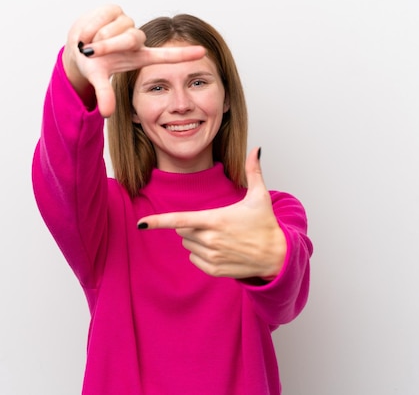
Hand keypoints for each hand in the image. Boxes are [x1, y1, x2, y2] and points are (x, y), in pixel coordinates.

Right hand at [62, 4, 205, 116]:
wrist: (76, 46)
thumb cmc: (94, 64)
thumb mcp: (99, 79)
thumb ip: (105, 94)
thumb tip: (106, 114)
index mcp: (139, 56)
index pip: (166, 56)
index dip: (183, 55)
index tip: (203, 53)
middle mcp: (137, 39)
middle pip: (129, 38)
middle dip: (108, 45)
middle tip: (91, 51)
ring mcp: (127, 23)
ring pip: (114, 28)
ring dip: (96, 37)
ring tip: (90, 44)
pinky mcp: (115, 9)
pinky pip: (103, 17)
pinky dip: (90, 26)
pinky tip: (88, 32)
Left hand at [138, 147, 286, 280]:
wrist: (277, 257)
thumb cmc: (266, 225)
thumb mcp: (260, 197)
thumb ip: (254, 171)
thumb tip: (257, 148)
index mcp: (216, 220)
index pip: (180, 220)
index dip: (158, 221)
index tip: (141, 223)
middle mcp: (211, 240)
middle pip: (182, 229)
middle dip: (192, 225)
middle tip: (214, 223)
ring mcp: (211, 257)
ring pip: (187, 244)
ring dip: (196, 239)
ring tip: (221, 237)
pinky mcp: (213, 270)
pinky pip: (193, 259)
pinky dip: (201, 254)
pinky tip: (220, 250)